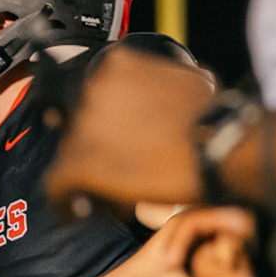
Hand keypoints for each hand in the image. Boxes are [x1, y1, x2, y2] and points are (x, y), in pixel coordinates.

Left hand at [45, 48, 211, 219]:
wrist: (218, 146)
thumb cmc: (213, 119)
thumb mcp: (188, 80)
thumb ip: (161, 83)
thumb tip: (162, 96)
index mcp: (117, 63)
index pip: (97, 95)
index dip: (108, 122)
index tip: (121, 139)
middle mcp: (93, 87)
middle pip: (82, 124)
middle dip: (102, 146)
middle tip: (126, 167)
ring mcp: (84, 124)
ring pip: (73, 153)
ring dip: (92, 172)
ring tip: (117, 192)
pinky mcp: (82, 162)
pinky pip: (58, 185)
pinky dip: (65, 201)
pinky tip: (76, 213)